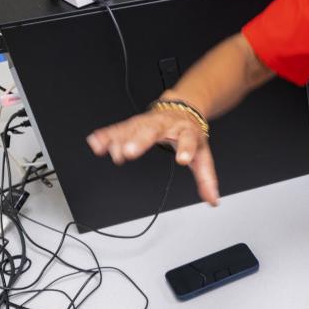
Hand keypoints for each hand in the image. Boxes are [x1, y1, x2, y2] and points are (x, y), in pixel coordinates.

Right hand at [85, 105, 220, 205]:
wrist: (184, 109)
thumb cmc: (191, 133)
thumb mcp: (203, 155)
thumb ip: (206, 178)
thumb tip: (213, 200)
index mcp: (186, 131)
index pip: (188, 140)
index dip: (185, 149)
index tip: (182, 159)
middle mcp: (165, 125)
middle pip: (152, 131)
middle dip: (140, 141)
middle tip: (130, 152)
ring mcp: (148, 123)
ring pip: (133, 129)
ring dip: (120, 140)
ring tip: (111, 152)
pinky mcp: (134, 123)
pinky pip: (119, 128)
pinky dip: (107, 135)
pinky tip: (96, 142)